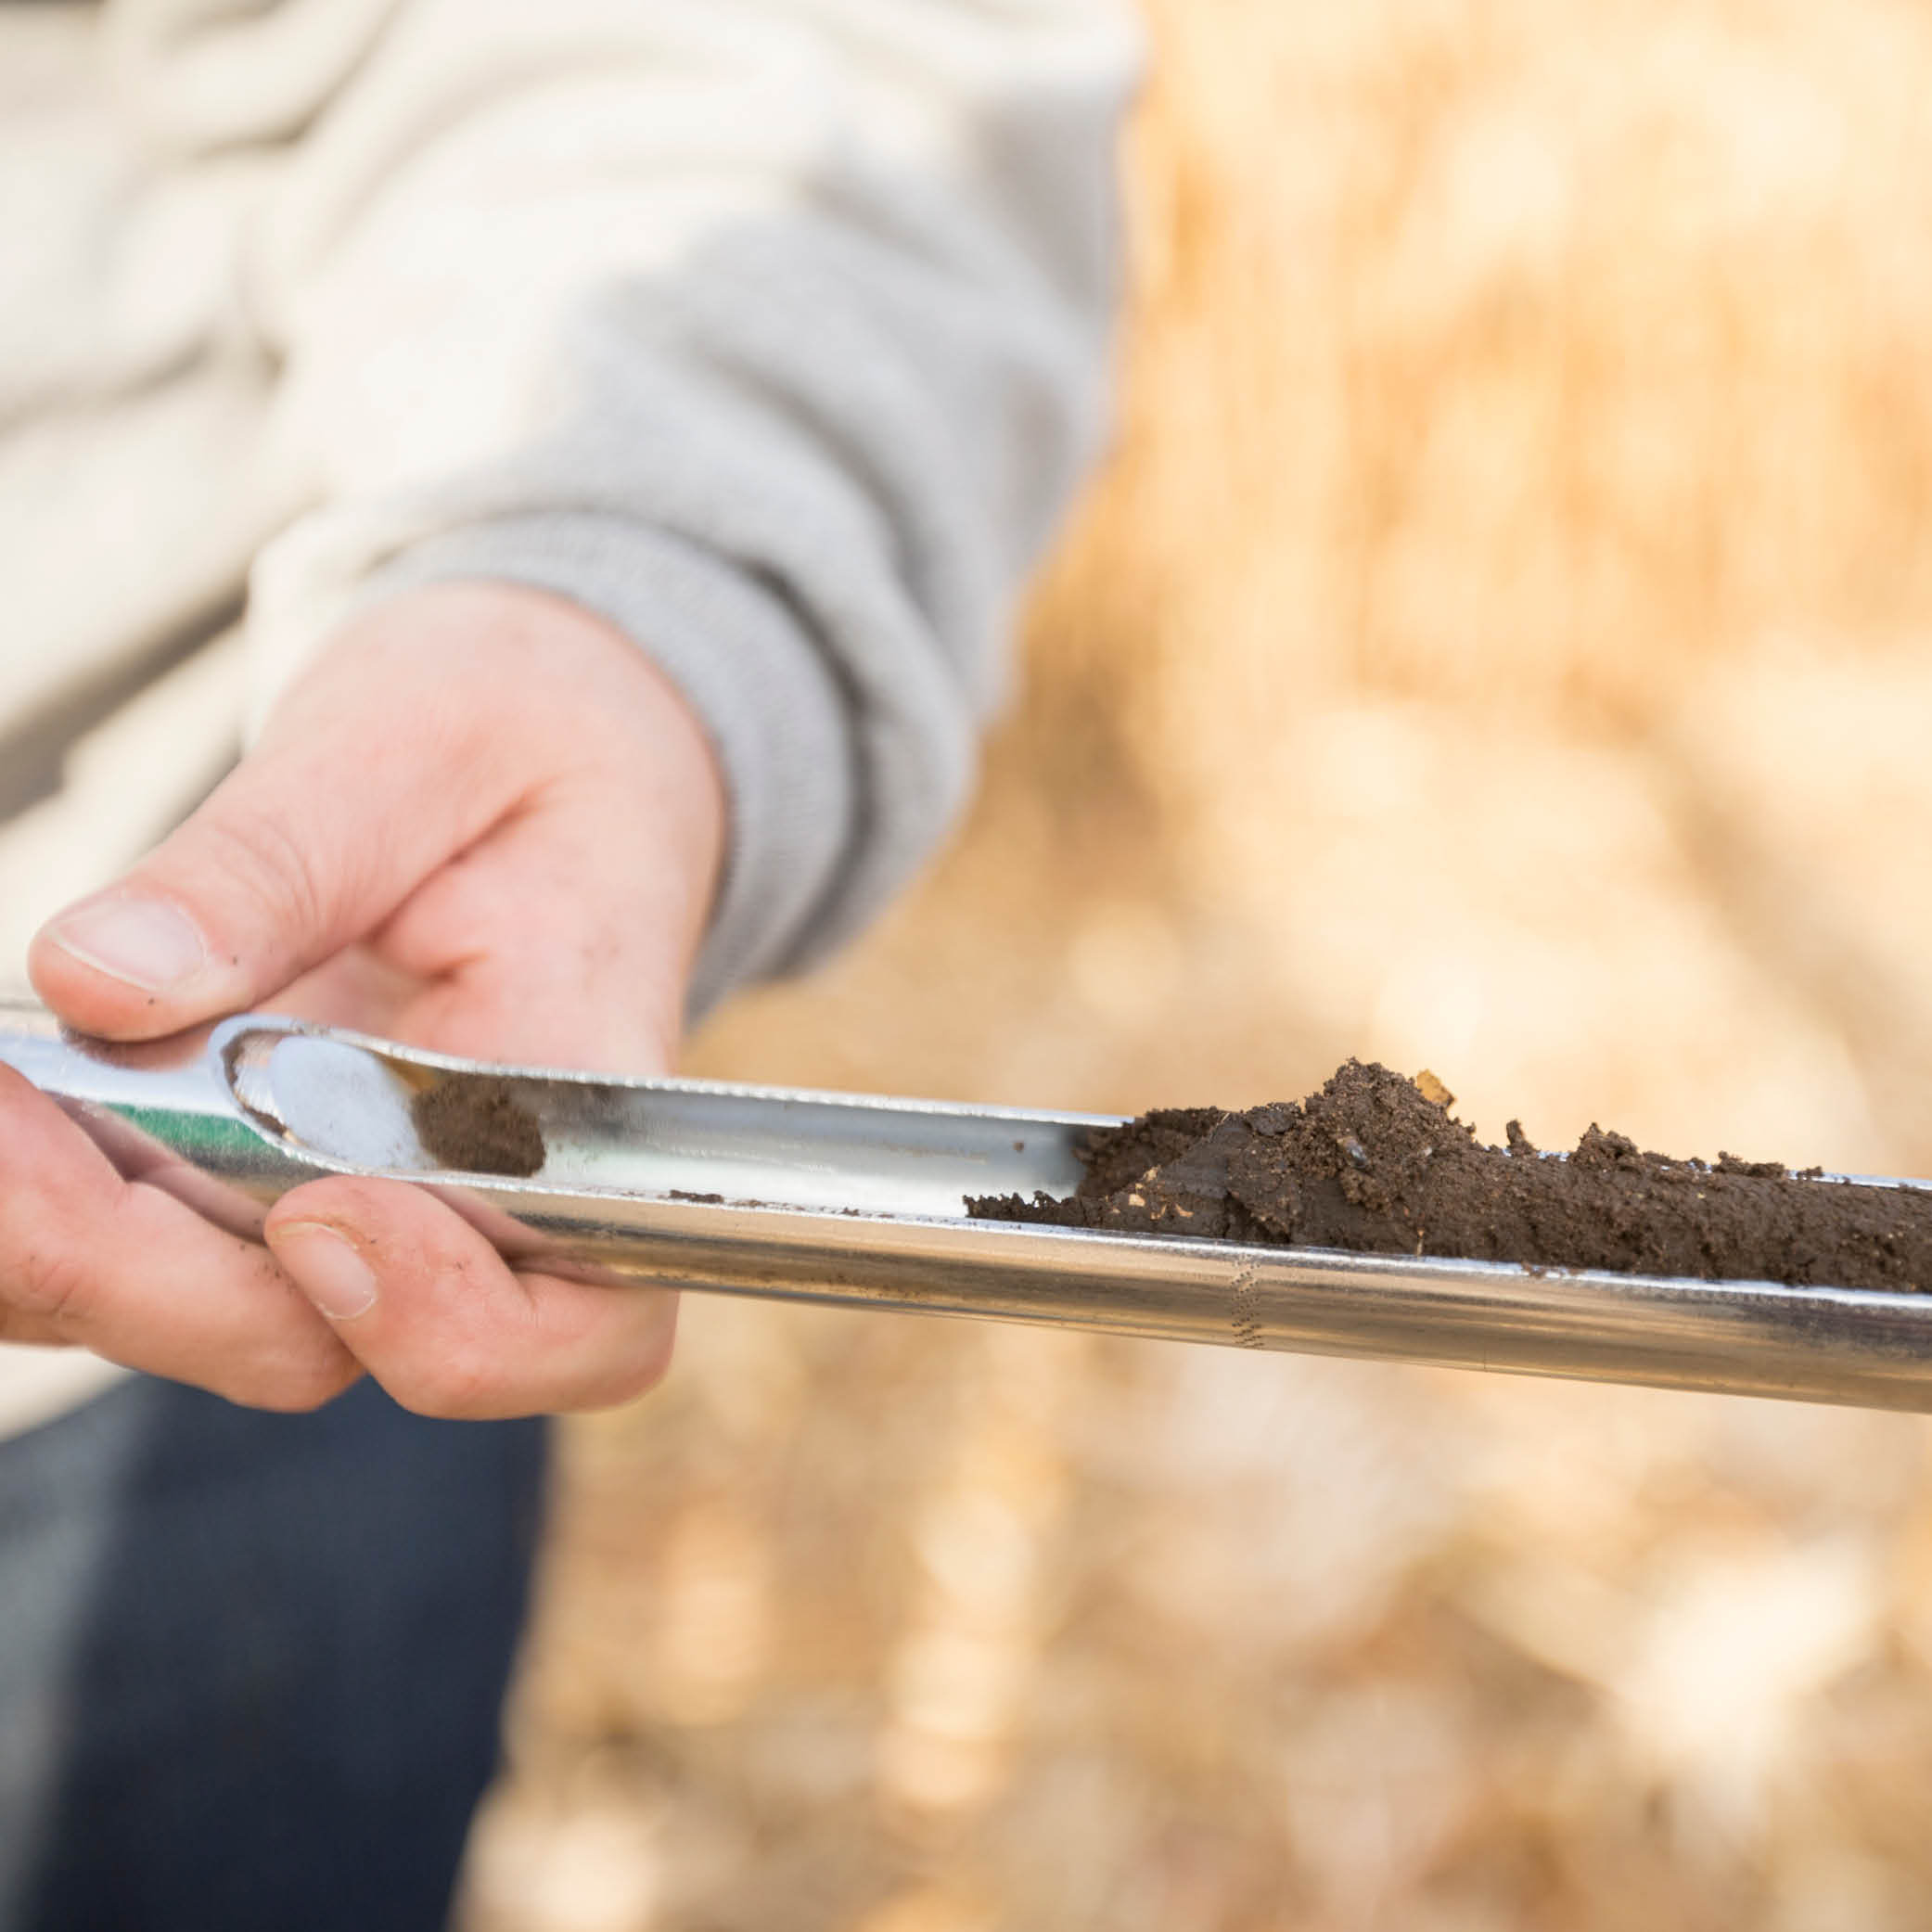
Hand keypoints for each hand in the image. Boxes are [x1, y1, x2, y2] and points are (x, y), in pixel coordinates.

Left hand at [2, 583, 723, 1414]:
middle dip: (145, 1281)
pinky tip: (7, 1092)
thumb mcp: (410, 743)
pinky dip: (47, 1194)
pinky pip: (149, 1244)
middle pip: (342, 1343)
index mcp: (578, 1083)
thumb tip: (101, 980)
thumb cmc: (512, 729)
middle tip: (11, 1131)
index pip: (578, 1315)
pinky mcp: (267, 1172)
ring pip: (210, 1316)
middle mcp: (481, 1185)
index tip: (315, 1210)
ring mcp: (368, 1192)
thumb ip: (275, 860)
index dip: (449, 1324)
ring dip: (65, 1243)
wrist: (537, 742)